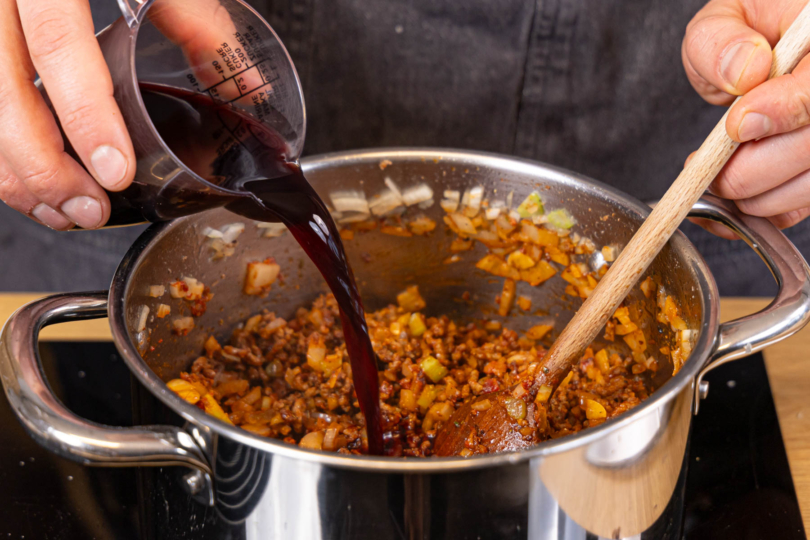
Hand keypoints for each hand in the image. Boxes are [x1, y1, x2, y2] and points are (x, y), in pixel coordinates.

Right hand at [0, 0, 240, 229]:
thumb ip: (195, 21)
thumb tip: (250, 86)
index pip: (56, 42)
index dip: (84, 114)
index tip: (116, 171)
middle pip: (0, 90)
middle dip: (43, 168)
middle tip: (90, 210)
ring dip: (15, 175)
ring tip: (66, 212)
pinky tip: (33, 188)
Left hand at [683, 0, 809, 238]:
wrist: (761, 51)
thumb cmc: (748, 32)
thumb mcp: (725, 17)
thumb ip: (721, 38)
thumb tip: (744, 71)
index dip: (782, 112)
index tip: (735, 125)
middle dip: (751, 169)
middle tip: (706, 168)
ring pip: (808, 186)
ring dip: (752, 196)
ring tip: (714, 177)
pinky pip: (798, 206)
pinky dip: (758, 210)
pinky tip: (726, 199)